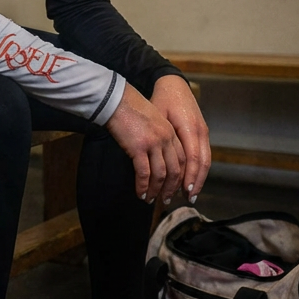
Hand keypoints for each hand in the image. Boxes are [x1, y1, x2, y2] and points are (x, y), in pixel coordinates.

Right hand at [106, 83, 183, 202]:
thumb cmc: (129, 108)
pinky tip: (139, 193)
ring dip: (156, 190)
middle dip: (171, 188)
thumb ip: (157, 136)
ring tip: (150, 199)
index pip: (182, 159)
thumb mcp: (151, 120)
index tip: (176, 187)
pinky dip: (143, 186)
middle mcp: (166, 138)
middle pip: (175, 170)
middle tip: (166, 200)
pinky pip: (144, 173)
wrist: (116, 99)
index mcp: (170, 131)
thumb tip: (155, 155)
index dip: (180, 176)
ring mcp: (153, 143)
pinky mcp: (139, 147)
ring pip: (161, 174)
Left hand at [150, 75, 210, 203]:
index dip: (190, 176)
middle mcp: (200, 131)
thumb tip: (151, 158)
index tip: (184, 191)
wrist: (174, 84)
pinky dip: (199, 169)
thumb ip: (158, 136)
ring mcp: (203, 132)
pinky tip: (191, 179)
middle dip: (196, 181)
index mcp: (189, 127)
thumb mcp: (157, 114)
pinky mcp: (202, 133)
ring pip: (205, 160)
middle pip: (202, 163)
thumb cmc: (162, 99)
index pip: (192, 158)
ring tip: (190, 193)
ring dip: (199, 178)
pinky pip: (204, 154)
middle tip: (187, 198)